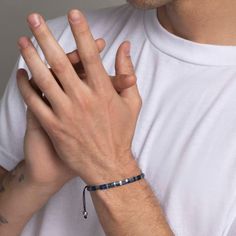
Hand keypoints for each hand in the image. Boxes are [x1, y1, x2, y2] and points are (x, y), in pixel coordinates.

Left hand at [17, 10, 141, 184]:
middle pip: (61, 62)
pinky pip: (35, 103)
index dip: (81, 32)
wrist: (107, 164)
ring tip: (22, 41)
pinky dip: (26, 88)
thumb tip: (124, 47)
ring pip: (44, 80)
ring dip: (30, 58)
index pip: (90, 55)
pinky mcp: (54, 127)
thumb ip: (127, 72)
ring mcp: (66, 113)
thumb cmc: (121, 133)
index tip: (74, 13)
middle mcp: (83, 99)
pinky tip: (21, 75)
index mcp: (103, 91)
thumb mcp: (132, 102)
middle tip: (35, 19)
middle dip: (46, 36)